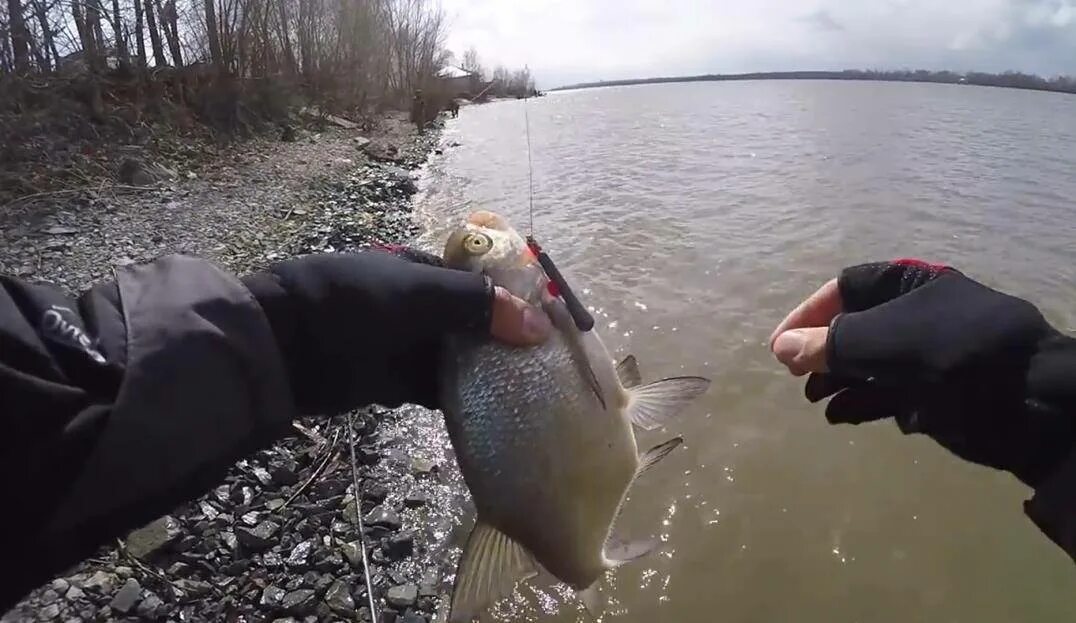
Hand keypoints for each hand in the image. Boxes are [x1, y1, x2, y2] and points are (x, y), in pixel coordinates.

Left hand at [245, 248, 551, 415]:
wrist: (284, 346)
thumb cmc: (352, 305)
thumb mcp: (418, 294)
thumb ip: (478, 307)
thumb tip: (540, 326)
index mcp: (429, 271)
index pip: (487, 284)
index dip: (520, 302)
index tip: (555, 327)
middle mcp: (423, 305)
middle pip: (478, 325)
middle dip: (510, 343)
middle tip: (552, 369)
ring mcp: (409, 344)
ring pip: (462, 360)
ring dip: (490, 375)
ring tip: (533, 395)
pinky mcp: (395, 381)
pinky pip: (438, 389)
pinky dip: (463, 400)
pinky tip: (493, 415)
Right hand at [769, 259, 1074, 486]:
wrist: (1025, 403)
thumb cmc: (949, 355)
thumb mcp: (880, 342)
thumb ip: (828, 344)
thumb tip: (782, 347)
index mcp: (908, 285)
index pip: (843, 289)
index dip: (807, 316)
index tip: (780, 346)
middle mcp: (917, 314)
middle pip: (854, 328)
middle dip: (822, 353)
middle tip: (795, 378)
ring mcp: (929, 354)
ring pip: (870, 364)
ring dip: (837, 382)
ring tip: (813, 400)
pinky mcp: (938, 392)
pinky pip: (889, 392)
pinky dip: (863, 403)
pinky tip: (840, 416)